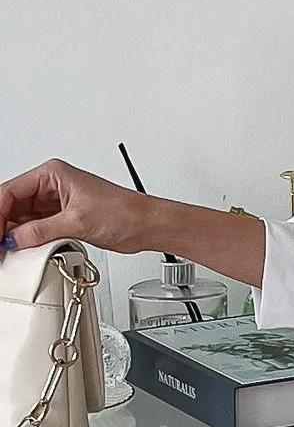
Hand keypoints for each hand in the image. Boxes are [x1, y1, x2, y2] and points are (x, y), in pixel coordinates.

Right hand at [0, 158, 152, 255]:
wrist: (145, 226)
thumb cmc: (123, 212)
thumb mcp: (77, 221)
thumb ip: (42, 231)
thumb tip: (16, 239)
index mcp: (52, 175)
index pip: (10, 191)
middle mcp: (51, 187)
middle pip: (13, 205)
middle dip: (4, 225)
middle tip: (0, 246)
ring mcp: (56, 204)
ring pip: (24, 219)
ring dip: (15, 235)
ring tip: (8, 250)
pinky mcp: (63, 220)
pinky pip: (37, 229)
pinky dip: (29, 240)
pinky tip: (23, 250)